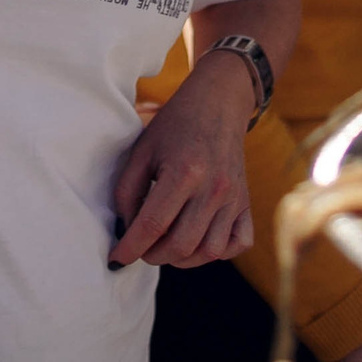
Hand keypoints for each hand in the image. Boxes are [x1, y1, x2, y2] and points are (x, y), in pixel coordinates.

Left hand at [110, 52, 254, 269]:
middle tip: (140, 247)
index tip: (116, 259)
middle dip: (152, 255)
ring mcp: (234, 198)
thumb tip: (126, 231)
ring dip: (181, 258)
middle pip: (180, 245)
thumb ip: (128, 192)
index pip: (153, 225)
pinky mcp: (246, 202)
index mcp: (184, 172)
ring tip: (165, 244)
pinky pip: (238, 244)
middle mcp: (213, 188)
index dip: (130, 248)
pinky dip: (217, 251)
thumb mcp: (142, 150)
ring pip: (208, 252)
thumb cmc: (174, 125)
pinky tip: (198, 240)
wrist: (218, 102)